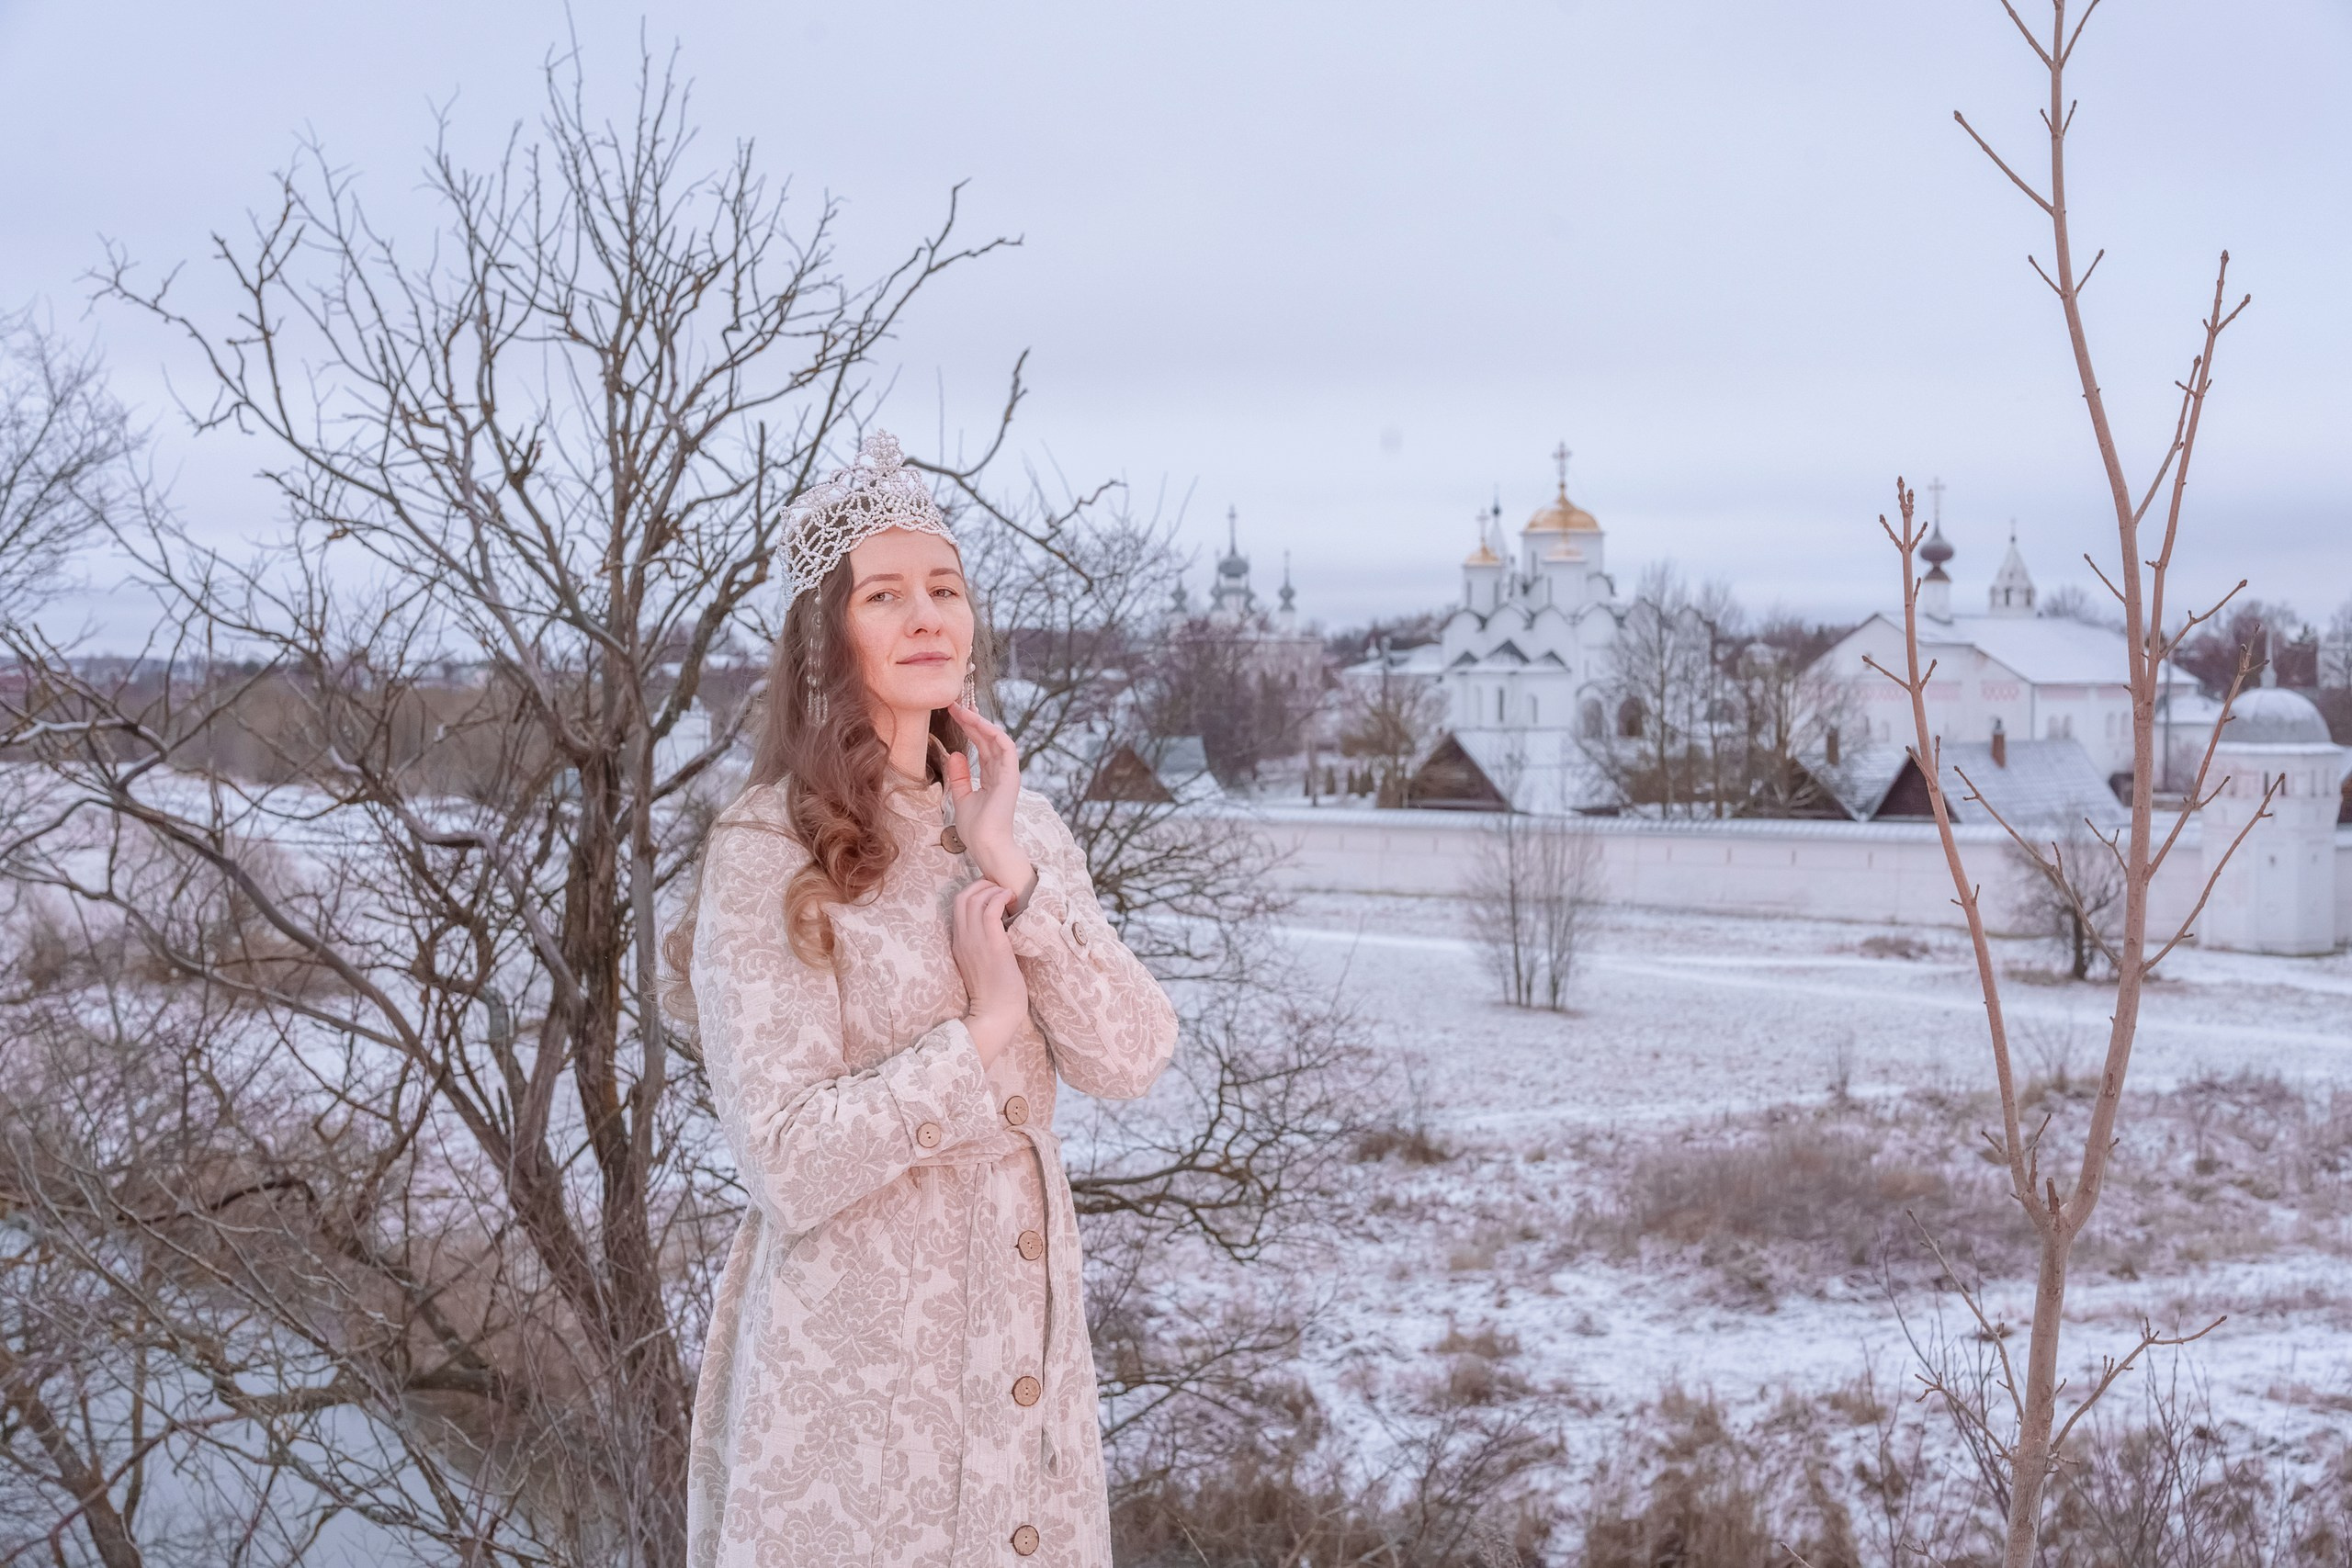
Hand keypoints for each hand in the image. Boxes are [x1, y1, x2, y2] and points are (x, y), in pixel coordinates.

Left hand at [944, 703, 1034, 906]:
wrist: (986, 846)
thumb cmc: (976, 828)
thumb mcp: (961, 797)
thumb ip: (960, 776)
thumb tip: (955, 754)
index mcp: (992, 777)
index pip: (982, 746)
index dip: (969, 729)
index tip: (953, 714)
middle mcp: (1001, 772)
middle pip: (988, 739)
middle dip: (972, 720)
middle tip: (954, 704)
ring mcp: (1008, 773)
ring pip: (997, 739)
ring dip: (980, 723)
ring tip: (963, 710)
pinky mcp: (1011, 776)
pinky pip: (1006, 748)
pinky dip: (993, 733)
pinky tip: (978, 723)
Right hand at [950, 877, 1027, 1067]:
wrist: (995, 1014)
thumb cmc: (996, 993)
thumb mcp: (983, 964)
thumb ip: (985, 945)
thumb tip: (1003, 929)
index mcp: (959, 944)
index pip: (957, 906)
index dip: (974, 892)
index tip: (992, 893)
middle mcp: (962, 939)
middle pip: (963, 897)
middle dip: (982, 885)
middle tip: (1000, 889)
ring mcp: (975, 941)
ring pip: (975, 899)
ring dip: (993, 890)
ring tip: (1008, 894)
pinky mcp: (992, 944)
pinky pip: (990, 909)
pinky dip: (1000, 898)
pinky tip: (1011, 900)